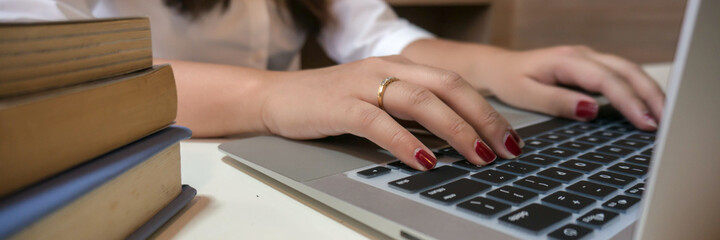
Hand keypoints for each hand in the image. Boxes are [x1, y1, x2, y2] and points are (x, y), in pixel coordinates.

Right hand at [260, 55, 523, 170]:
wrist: (278, 97)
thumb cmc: (332, 103)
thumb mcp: (379, 101)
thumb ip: (413, 113)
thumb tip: (456, 140)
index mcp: (402, 67)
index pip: (456, 84)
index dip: (488, 111)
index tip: (510, 139)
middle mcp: (388, 69)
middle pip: (448, 88)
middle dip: (483, 119)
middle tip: (506, 150)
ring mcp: (363, 84)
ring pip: (420, 101)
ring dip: (455, 130)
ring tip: (476, 156)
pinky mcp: (340, 105)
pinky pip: (379, 123)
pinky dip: (405, 142)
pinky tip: (424, 160)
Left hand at [478, 45, 663, 130]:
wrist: (499, 67)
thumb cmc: (510, 81)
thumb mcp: (525, 96)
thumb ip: (557, 102)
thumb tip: (590, 109)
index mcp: (566, 60)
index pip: (606, 79)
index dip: (629, 101)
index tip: (645, 121)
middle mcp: (582, 55)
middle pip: (627, 71)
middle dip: (650, 95)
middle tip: (666, 122)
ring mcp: (589, 58)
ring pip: (629, 70)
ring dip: (649, 91)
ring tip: (665, 116)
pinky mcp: (591, 66)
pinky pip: (622, 74)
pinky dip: (639, 89)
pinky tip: (648, 106)